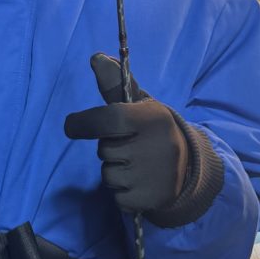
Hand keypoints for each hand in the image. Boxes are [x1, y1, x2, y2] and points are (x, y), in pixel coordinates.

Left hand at [64, 53, 188, 213]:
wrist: (188, 167)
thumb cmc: (152, 130)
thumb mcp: (139, 105)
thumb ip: (114, 84)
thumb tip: (95, 57)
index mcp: (151, 119)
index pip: (108, 120)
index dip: (84, 123)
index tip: (71, 126)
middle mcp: (155, 147)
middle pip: (104, 151)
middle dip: (110, 148)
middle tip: (130, 146)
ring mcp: (153, 176)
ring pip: (108, 175)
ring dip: (115, 171)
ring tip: (136, 164)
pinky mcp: (150, 200)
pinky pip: (117, 197)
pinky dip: (122, 193)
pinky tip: (139, 183)